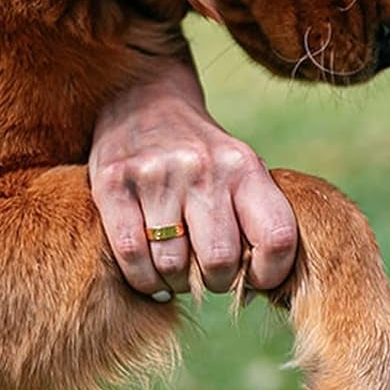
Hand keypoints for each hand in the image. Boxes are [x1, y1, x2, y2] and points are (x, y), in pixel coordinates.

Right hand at [89, 59, 297, 298]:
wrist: (141, 99)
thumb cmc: (200, 154)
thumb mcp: (240, 171)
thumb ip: (255, 221)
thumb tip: (259, 290)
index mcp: (245, 167)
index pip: (276, 238)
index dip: (269, 273)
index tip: (254, 279)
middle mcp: (203, 168)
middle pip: (219, 262)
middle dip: (215, 282)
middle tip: (205, 274)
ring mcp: (156, 174)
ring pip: (172, 265)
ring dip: (174, 281)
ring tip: (174, 267)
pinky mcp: (112, 183)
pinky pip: (132, 255)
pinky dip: (142, 276)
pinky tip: (148, 267)